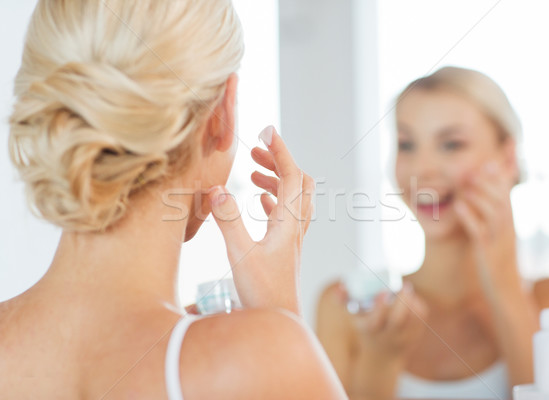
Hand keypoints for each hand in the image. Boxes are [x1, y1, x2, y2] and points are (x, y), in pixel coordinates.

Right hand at [208, 126, 314, 315]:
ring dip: (278, 180)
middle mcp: (295, 227)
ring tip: (253, 174)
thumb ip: (228, 221)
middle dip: (280, 162)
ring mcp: (292, 239)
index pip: (291, 176)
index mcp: (288, 223)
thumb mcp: (240, 255)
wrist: (280, 322)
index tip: (266, 131)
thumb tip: (217, 188)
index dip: (280, 151)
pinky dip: (275, 201)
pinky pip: (286, 216)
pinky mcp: (285, 250)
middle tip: (256, 152)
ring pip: (294, 199)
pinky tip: (260, 203)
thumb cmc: (262, 294)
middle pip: (299, 183)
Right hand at [349, 283, 427, 366]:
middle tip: (404, 286)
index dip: (380, 306)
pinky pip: (420, 318)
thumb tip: (341, 285)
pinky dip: (417, 305)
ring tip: (406, 290)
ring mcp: (403, 337)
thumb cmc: (366, 329)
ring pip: (412, 319)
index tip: (383, 292)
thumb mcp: (354, 317)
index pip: (375, 321)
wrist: (382, 355)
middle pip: (397, 321)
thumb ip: (344, 300)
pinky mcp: (415, 335)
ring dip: (411, 302)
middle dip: (402, 302)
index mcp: (370, 330)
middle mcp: (387, 336)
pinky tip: (411, 299)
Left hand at [454, 161, 520, 299]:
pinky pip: (479, 232)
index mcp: (510, 226)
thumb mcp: (498, 241)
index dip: (499, 180)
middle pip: (502, 201)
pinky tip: (458, 206)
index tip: (488, 164)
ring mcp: (498, 242)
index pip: (507, 198)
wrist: (506, 292)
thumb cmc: (498, 264)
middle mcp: (507, 231)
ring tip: (467, 184)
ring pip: (494, 214)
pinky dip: (469, 217)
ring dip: (480, 196)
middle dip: (489, 184)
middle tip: (475, 169)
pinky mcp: (487, 253)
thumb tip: (481, 206)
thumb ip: (492, 223)